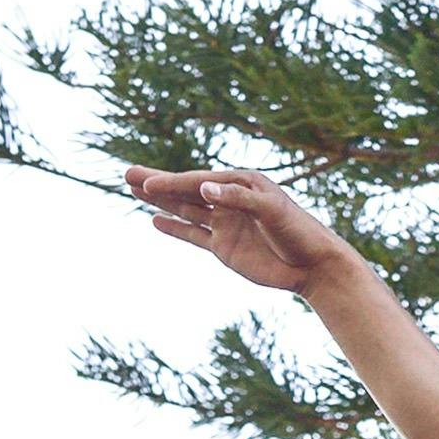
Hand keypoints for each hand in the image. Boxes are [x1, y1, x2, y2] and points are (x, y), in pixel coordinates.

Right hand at [124, 166, 361, 301]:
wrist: (312, 264)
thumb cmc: (297, 230)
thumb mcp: (271, 209)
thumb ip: (237, 198)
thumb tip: (204, 188)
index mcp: (239, 183)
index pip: (197, 182)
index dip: (171, 182)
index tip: (147, 183)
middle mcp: (227, 200)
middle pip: (185, 191)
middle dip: (156, 183)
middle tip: (126, 174)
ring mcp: (224, 225)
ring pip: (185, 211)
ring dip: (160, 202)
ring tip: (134, 191)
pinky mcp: (224, 248)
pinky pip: (194, 235)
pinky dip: (176, 229)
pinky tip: (156, 221)